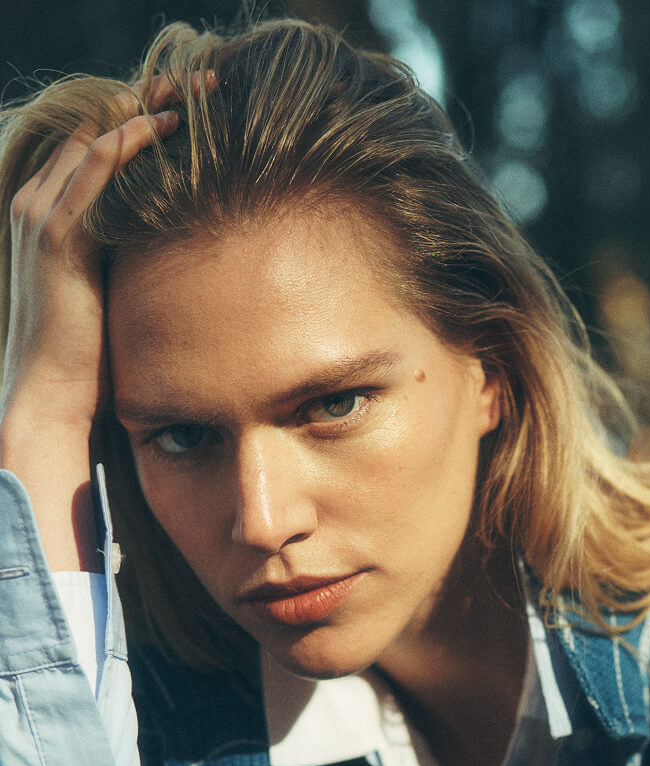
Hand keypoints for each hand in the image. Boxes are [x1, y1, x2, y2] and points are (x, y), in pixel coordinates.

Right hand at [0, 84, 178, 568]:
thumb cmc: (95, 362)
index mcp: (56, 215)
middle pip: (101, 126)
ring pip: (100, 137)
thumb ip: (148, 267)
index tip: (203, 108)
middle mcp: (41, 203)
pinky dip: (134, 143)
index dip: (148, 118)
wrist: (56, 399)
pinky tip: (173, 128)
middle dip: (156, 101)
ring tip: (204, 95)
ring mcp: (44, 214)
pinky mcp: (57, 235)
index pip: (101, 143)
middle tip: (211, 86)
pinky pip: (96, 170)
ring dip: (152, 109)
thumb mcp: (126, 297)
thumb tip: (202, 261)